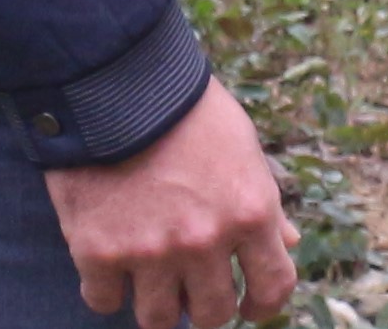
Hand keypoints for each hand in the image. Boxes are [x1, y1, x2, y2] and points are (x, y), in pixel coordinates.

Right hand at [44, 75, 296, 328]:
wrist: (118, 83)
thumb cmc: (188, 110)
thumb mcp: (243, 147)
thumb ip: (264, 201)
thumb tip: (288, 243)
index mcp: (250, 211)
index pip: (273, 287)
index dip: (262, 305)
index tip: (249, 305)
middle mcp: (205, 240)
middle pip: (212, 314)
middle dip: (205, 306)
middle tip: (192, 289)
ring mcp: (151, 252)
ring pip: (159, 321)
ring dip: (158, 306)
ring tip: (152, 282)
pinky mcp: (99, 254)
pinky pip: (105, 302)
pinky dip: (107, 290)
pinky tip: (111, 265)